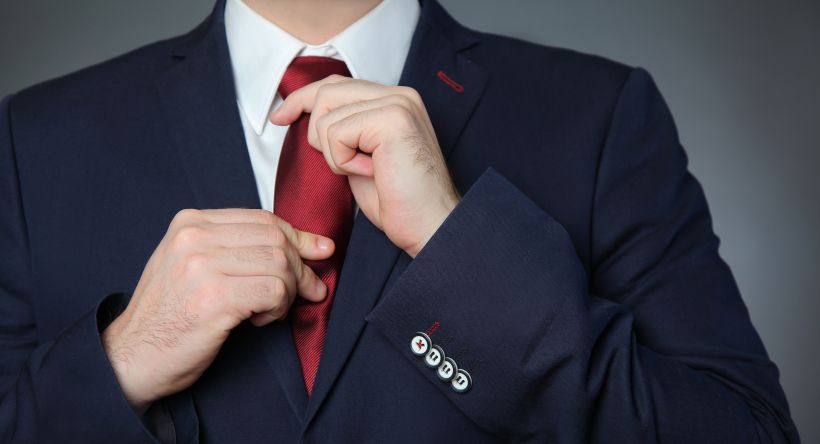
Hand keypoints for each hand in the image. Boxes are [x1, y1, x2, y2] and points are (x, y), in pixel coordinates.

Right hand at [101, 209, 332, 412]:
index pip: (263, 219)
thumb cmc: (170, 315)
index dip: (298, 236)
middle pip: (276, 239)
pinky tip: (259, 321)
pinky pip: (274, 291)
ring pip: (279, 264)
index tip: (320, 251)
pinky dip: (278, 308)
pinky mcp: (213, 298)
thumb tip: (306, 244)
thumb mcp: (193, 266)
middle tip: (309, 291)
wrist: (129, 357)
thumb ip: (236, 248)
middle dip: (301, 267)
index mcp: (190, 223)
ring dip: (288, 291)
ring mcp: (201, 266)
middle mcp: (194, 237)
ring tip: (270, 310)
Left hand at [270, 76, 459, 256]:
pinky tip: (371, 173)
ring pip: (327, 115)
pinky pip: (336, 133)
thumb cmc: (399, 202)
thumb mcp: (361, 158)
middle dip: (316, 132)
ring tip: (365, 171)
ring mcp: (398, 104)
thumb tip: (305, 116)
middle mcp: (400, 94)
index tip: (279, 117)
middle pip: (326, 92)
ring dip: (334, 154)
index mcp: (395, 99)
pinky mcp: (392, 119)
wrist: (431, 226)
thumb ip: (344, 131)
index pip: (336, 83)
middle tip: (341, 166)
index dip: (302, 99)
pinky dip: (343, 161)